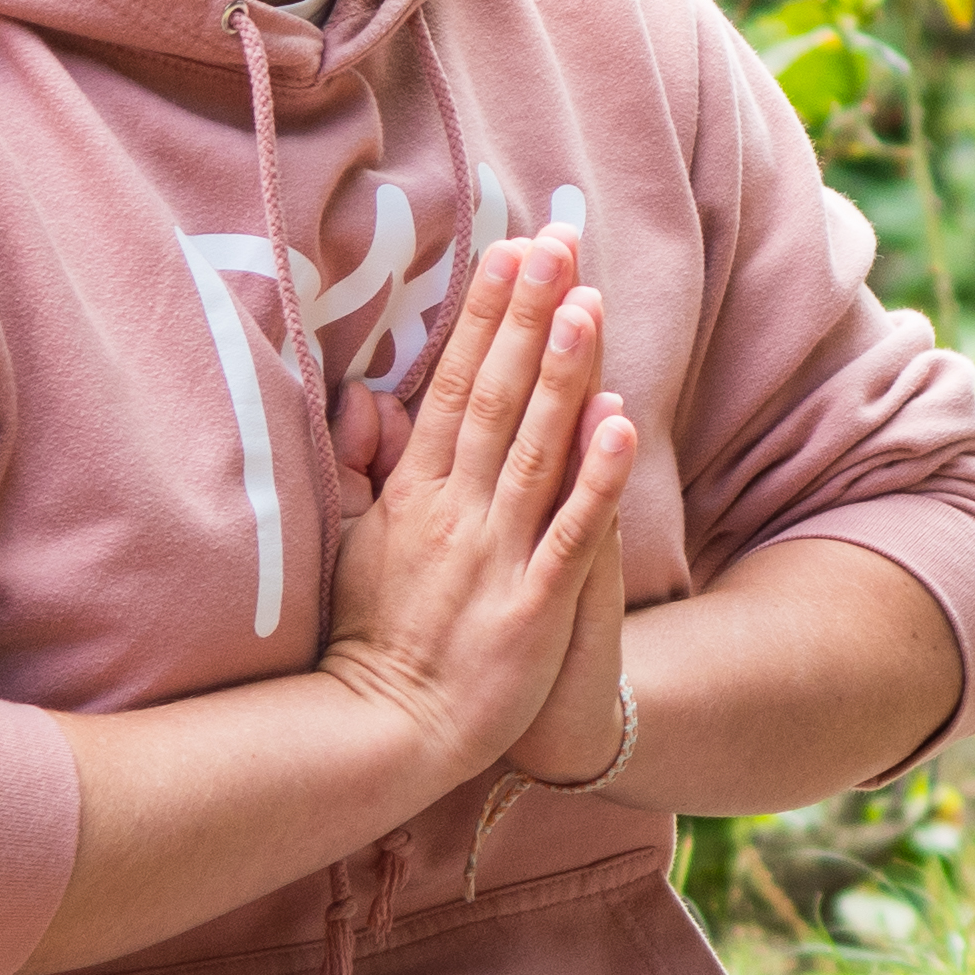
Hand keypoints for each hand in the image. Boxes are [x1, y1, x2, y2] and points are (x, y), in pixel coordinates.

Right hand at [320, 231, 635, 777]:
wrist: (385, 734)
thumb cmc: (375, 638)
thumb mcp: (355, 541)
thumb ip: (367, 467)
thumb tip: (365, 397)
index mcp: (414, 493)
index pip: (454, 384)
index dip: (485, 316)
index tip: (510, 251)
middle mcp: (455, 512)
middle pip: (497, 397)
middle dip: (528, 316)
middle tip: (556, 241)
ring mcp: (495, 557)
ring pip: (533, 449)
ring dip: (562, 375)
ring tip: (587, 302)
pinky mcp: (532, 607)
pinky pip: (568, 533)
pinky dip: (593, 478)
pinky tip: (619, 424)